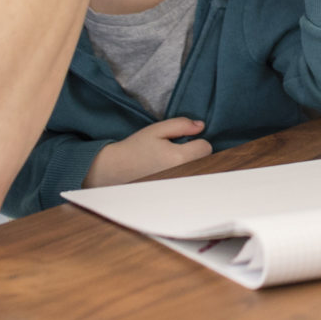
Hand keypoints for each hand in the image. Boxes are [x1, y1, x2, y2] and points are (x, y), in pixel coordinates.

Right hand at [82, 116, 211, 186]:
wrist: (115, 169)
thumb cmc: (135, 148)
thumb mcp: (157, 130)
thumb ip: (181, 125)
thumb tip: (201, 126)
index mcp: (179, 158)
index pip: (206, 147)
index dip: (196, 141)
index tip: (184, 141)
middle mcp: (181, 174)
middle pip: (205, 161)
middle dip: (195, 154)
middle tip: (177, 151)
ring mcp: (177, 187)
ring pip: (197, 173)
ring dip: (191, 166)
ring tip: (171, 162)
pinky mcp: (172, 194)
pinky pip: (187, 183)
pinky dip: (183, 177)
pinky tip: (169, 173)